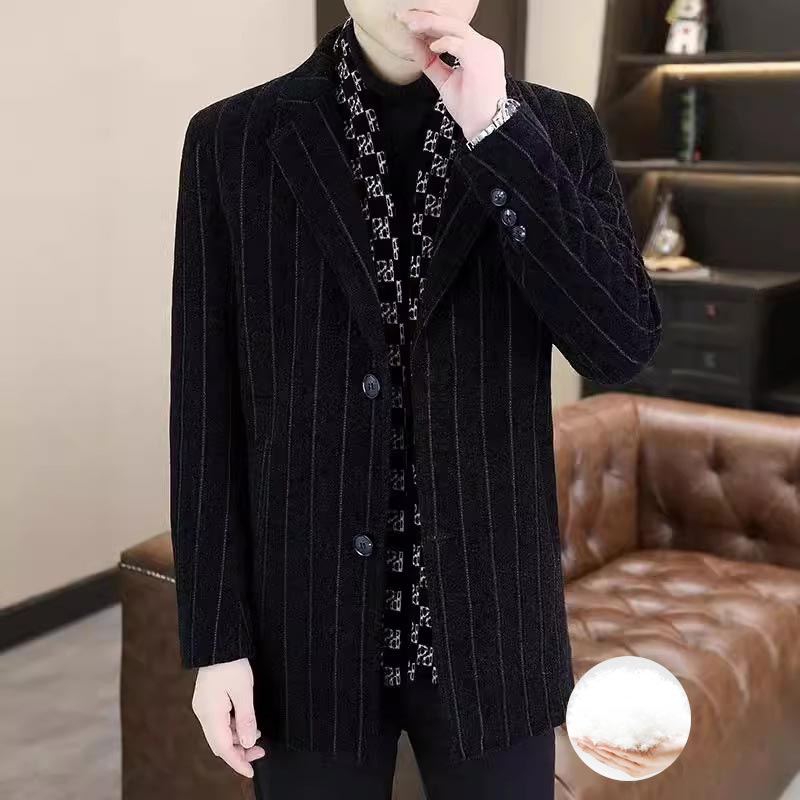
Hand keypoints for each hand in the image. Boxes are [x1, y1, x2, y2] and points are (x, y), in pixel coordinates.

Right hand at [192, 658, 265, 777]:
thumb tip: (249, 743)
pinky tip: (246, 723)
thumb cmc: (231, 663)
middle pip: (220, 743)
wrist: (219, 642)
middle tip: (260, 753)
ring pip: (220, 733)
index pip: (223, 748)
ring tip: (257, 736)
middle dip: (239, 752)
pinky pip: (219, 722)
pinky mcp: (207, 700)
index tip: (250, 771)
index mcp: (210, 713)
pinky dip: (233, 727)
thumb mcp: (244, 691)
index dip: (237, 762)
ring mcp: (203, 707)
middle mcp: (203, 713)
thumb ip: (246, 719)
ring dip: (237, 739)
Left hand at [394, 8, 506, 139]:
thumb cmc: (471, 110)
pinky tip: (429, 46)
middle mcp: (484, 47)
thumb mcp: (445, 82)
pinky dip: (443, 42)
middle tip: (404, 17)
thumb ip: (430, 62)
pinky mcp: (481, 59)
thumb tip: (413, 43)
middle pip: (453, 23)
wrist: (485, 127)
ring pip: (455, 27)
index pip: (453, 30)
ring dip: (430, 24)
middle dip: (426, 18)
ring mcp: (485, 51)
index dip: (430, 25)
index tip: (409, 24)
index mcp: (478, 51)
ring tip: (410, 25)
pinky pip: (459, 43)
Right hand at [573, 735, 685, 777]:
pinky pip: (626, 754)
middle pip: (608, 759)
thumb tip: (617, 710)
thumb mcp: (648, 736)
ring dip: (597, 750)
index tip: (580, 741)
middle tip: (576, 739)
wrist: (692, 742)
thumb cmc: (670, 738)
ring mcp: (643, 765)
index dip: (593, 751)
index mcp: (635, 765)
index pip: (609, 759)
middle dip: (591, 750)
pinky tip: (601, 744)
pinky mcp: (649, 759)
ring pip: (615, 758)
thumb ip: (634, 731)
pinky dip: (612, 749)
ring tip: (583, 741)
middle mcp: (637, 768)